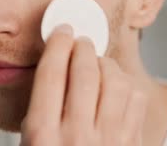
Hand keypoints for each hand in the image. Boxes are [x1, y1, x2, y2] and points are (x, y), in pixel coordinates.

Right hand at [20, 24, 146, 145]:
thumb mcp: (30, 144)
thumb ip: (38, 111)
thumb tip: (53, 68)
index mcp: (43, 137)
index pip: (51, 75)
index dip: (57, 44)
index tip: (61, 32)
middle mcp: (77, 138)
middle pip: (85, 71)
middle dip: (83, 47)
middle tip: (81, 41)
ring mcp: (109, 141)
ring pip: (116, 82)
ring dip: (106, 64)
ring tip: (99, 64)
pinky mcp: (133, 143)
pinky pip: (136, 100)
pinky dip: (126, 86)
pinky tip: (116, 88)